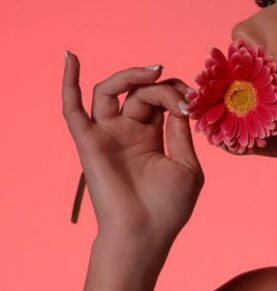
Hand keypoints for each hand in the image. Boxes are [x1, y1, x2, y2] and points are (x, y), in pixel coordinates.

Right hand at [64, 53, 204, 245]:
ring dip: (131, 76)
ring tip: (154, 72)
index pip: (160, 101)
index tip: (193, 102)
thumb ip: (181, 133)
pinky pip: (72, 107)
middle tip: (181, 97)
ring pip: (110, 90)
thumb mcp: (187, 166)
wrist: (144, 234)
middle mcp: (127, 133)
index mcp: (151, 138)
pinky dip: (69, 81)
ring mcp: (106, 135)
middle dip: (163, 89)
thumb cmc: (168, 208)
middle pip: (140, 93)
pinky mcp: (88, 142)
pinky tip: (71, 57)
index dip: (176, 94)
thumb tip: (181, 104)